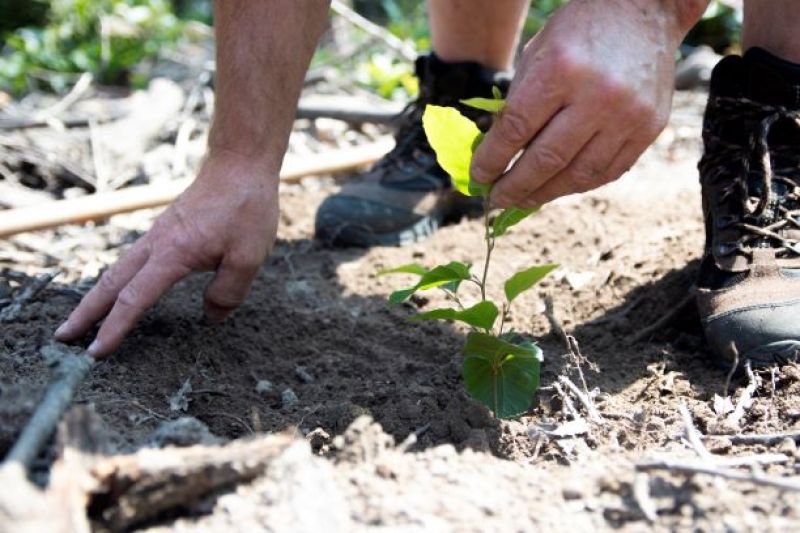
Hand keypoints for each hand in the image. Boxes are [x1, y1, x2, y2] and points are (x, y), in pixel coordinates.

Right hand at [54, 151, 278, 357]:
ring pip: (119, 269)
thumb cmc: (246, 208)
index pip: (134, 298)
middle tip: (63, 337)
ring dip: (99, 295)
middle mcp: (156, 243)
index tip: (96, 351)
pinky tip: (121, 288)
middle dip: (86, 312)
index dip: (114, 327)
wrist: (239, 163)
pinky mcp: (167, 228)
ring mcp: (158, 234)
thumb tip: (211, 316)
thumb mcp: (248, 257)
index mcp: (173, 253)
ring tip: (83, 318)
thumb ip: (228, 292)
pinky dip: (119, 278)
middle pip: (111, 282)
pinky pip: (134, 259)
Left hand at [471, 0, 693, 207]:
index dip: (493, 160)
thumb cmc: (579, 31)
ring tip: (524, 200)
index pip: (516, 130)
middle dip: (515, 186)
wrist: (644, 11)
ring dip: (546, 193)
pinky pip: (609, 171)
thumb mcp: (538, 54)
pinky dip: (578, 184)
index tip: (479, 177)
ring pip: (579, 174)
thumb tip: (496, 155)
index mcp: (561, 70)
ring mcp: (628, 115)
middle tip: (497, 199)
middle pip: (546, 160)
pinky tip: (558, 188)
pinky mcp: (649, 128)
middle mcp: (598, 95)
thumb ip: (519, 103)